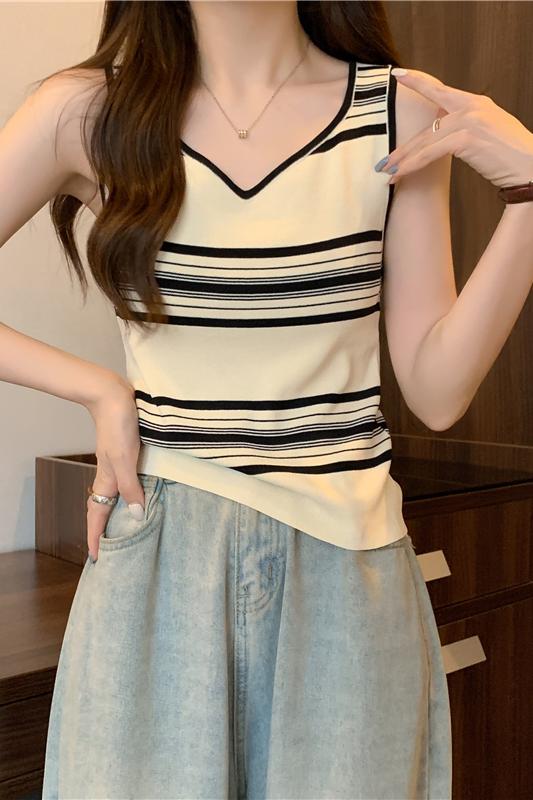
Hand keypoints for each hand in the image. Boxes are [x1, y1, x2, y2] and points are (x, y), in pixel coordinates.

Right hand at [85, 379, 144, 561]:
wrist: (114, 395)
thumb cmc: (118, 425)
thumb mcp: (125, 459)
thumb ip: (130, 487)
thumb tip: (136, 516)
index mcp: (107, 479)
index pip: (97, 515)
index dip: (95, 537)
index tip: (95, 558)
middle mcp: (111, 474)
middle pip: (103, 508)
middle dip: (103, 530)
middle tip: (109, 550)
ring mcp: (118, 464)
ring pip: (115, 495)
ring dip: (117, 513)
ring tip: (124, 530)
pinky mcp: (127, 453)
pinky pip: (126, 481)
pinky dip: (129, 494)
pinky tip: (140, 495)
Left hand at [379, 67, 532, 188]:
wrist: (530, 166)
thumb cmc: (511, 154)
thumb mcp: (489, 130)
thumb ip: (466, 125)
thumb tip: (443, 132)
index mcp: (475, 102)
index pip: (439, 90)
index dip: (417, 81)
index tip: (398, 75)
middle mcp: (470, 107)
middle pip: (427, 126)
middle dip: (404, 147)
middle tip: (384, 160)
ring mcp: (468, 120)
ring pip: (425, 142)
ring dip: (404, 160)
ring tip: (387, 171)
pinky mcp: (465, 138)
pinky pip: (430, 153)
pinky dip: (413, 165)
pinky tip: (400, 173)